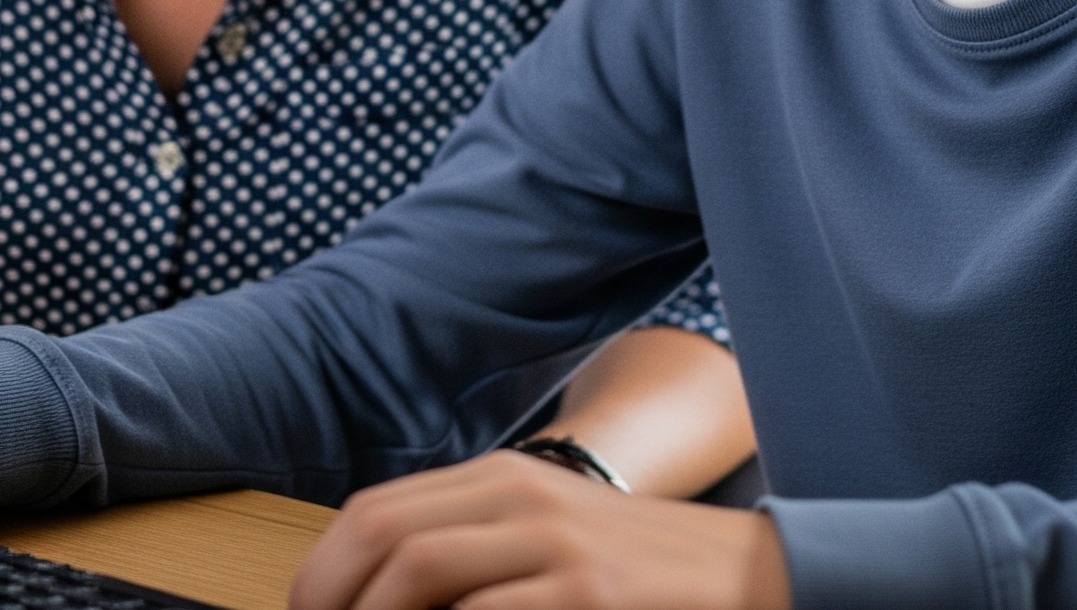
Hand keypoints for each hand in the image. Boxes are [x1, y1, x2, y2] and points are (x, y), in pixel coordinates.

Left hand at [288, 450, 789, 609]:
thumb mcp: (551, 536)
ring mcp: (555, 546)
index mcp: (505, 478)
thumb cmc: (641, 570)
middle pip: (385, 535)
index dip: (322, 569)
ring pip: (421, 572)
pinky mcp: (588, 597)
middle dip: (328, 598)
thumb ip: (478, 549)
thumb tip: (384, 595)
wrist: (754, 576)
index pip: (377, 510)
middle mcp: (521, 497)